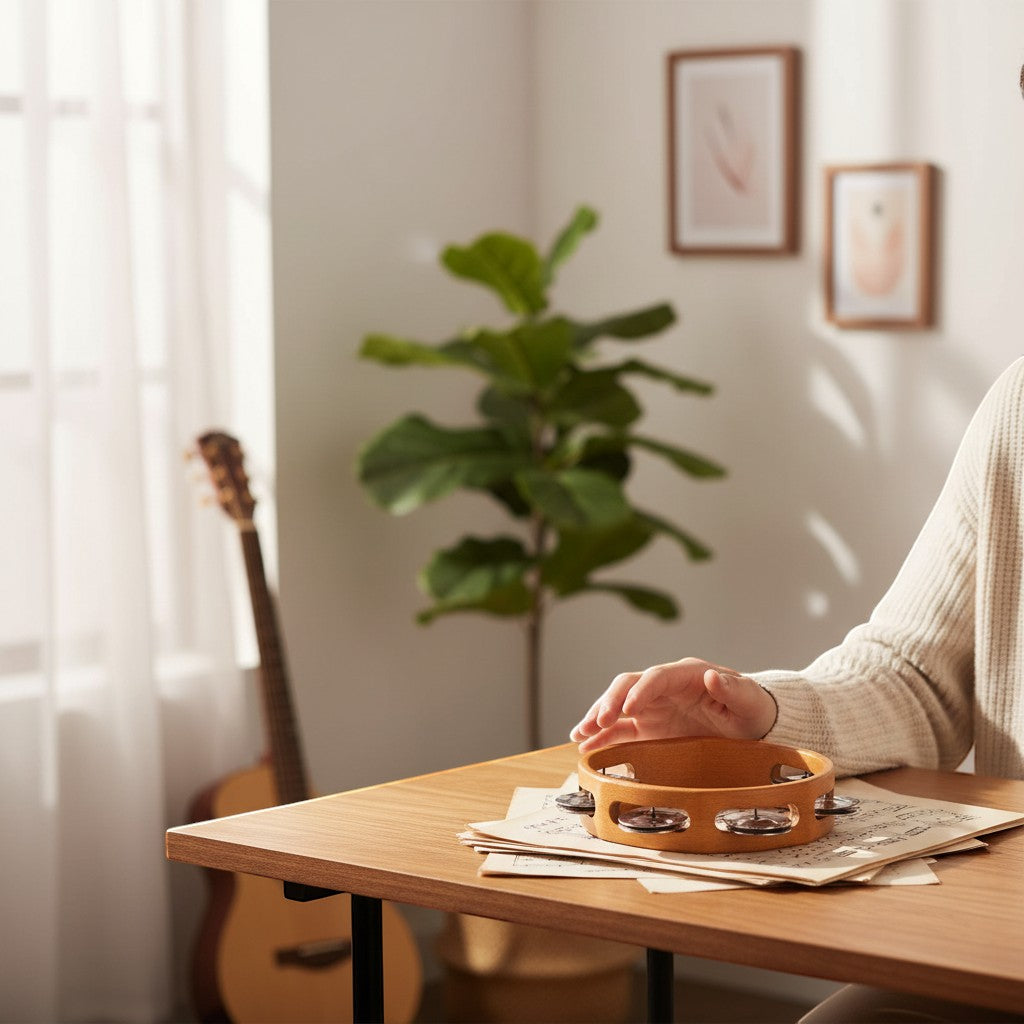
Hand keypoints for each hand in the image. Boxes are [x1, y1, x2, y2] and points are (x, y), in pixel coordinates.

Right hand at [569, 657, 777, 751]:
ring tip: (579, 733)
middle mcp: (664, 687)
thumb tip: (713, 676)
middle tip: (596, 723)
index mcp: (686, 674)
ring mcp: (654, 707)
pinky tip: (586, 745)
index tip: (628, 709)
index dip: (640, 691)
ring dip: (597, 717)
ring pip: (618, 706)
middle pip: (628, 686)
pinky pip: (621, 729)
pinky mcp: (650, 727)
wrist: (751, 725)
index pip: (656, 676)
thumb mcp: (749, 700)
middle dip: (610, 703)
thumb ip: (733, 689)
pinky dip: (602, 736)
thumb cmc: (752, 708)